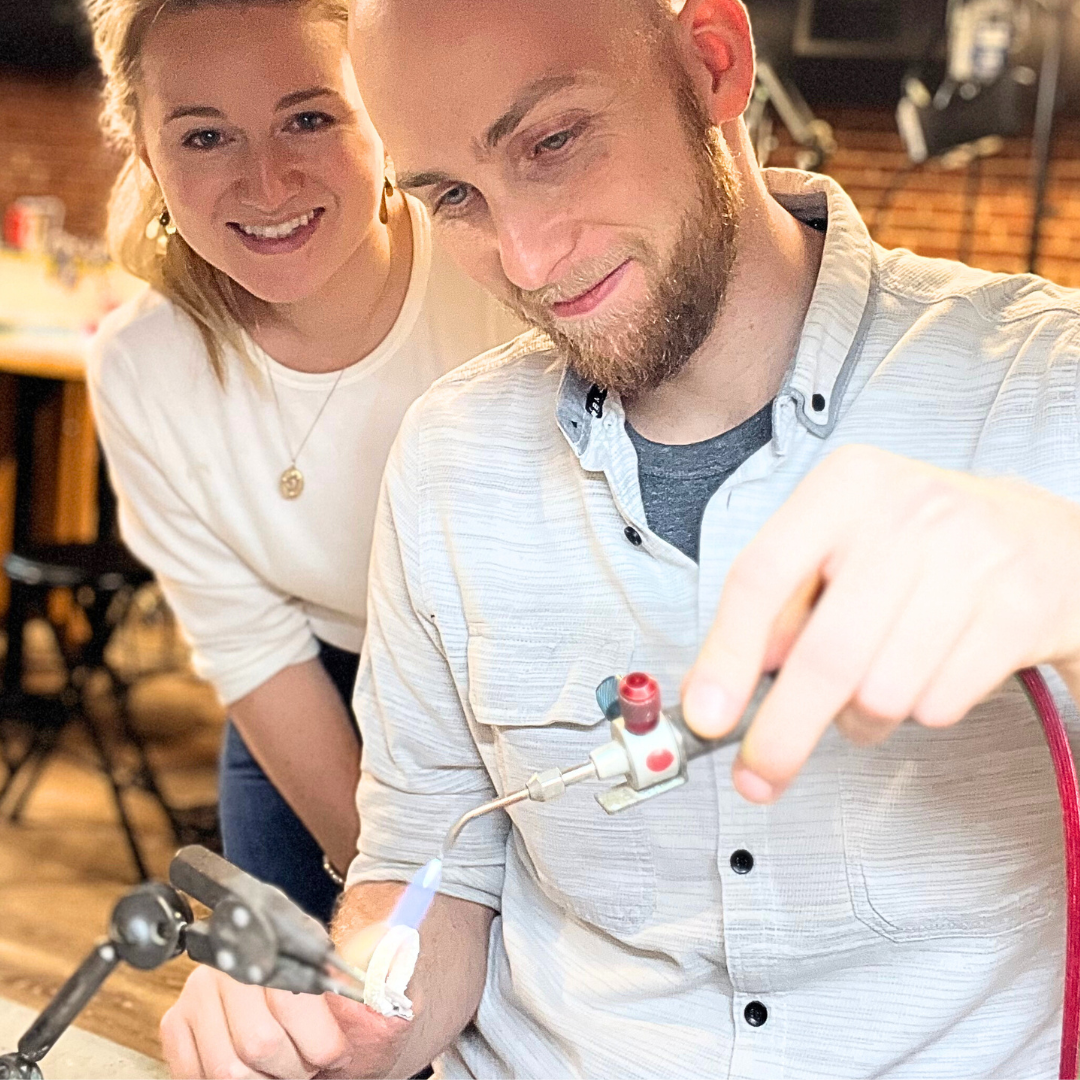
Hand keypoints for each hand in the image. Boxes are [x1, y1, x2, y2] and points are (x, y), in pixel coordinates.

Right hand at [160, 961, 408, 1078]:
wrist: (321, 1011)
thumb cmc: (344, 1009)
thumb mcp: (374, 990)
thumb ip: (384, 979)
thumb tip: (392, 971)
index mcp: (284, 941)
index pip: (291, 1001)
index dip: (320, 1042)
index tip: (334, 1052)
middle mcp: (235, 959)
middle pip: (258, 1042)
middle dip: (294, 1067)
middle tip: (309, 1064)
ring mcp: (199, 991)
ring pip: (227, 1069)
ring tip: (285, 1068)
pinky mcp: (177, 1023)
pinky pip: (197, 1074)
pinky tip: (256, 1072)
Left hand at [682, 445, 1079, 802]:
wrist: (1048, 540)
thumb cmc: (924, 546)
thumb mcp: (842, 545)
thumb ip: (783, 605)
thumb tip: (729, 684)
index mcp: (845, 486)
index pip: (762, 576)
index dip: (726, 655)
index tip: (707, 715)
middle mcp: (908, 512)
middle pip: (824, 654)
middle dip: (784, 731)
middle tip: (763, 769)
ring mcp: (971, 557)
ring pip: (882, 692)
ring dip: (863, 717)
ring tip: (873, 684)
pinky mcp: (1020, 608)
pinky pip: (938, 704)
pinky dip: (918, 711)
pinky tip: (925, 673)